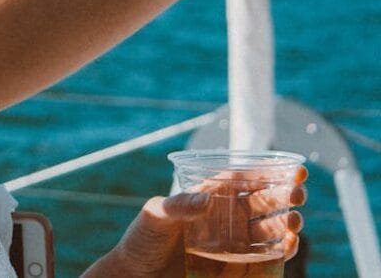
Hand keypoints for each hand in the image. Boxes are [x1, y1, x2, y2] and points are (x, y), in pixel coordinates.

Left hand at [85, 167, 306, 277]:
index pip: (242, 179)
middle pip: (262, 202)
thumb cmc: (142, 240)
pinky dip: (281, 251)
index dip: (267, 172)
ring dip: (286, 223)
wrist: (137, 275)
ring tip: (294, 220)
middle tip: (298, 193)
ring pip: (269, 228)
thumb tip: (207, 199)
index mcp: (208, 196)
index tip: (291, 169)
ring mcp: (233, 242)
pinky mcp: (237, 267)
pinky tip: (289, 245)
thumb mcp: (154, 216)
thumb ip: (177, 205)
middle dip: (284, 195)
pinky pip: (266, 258)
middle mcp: (225, 217)